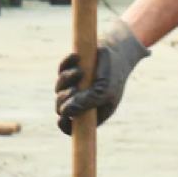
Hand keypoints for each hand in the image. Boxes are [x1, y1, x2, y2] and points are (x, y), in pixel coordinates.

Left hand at [55, 20, 149, 134]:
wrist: (118, 50)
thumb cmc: (114, 75)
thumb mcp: (103, 91)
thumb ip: (85, 102)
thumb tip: (64, 112)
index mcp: (92, 111)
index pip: (74, 126)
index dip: (65, 124)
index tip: (61, 118)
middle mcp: (82, 100)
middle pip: (61, 106)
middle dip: (64, 98)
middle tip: (74, 90)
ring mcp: (76, 85)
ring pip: (59, 88)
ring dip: (66, 79)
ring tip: (79, 72)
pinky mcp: (72, 69)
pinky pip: (61, 69)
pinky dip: (66, 63)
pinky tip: (75, 57)